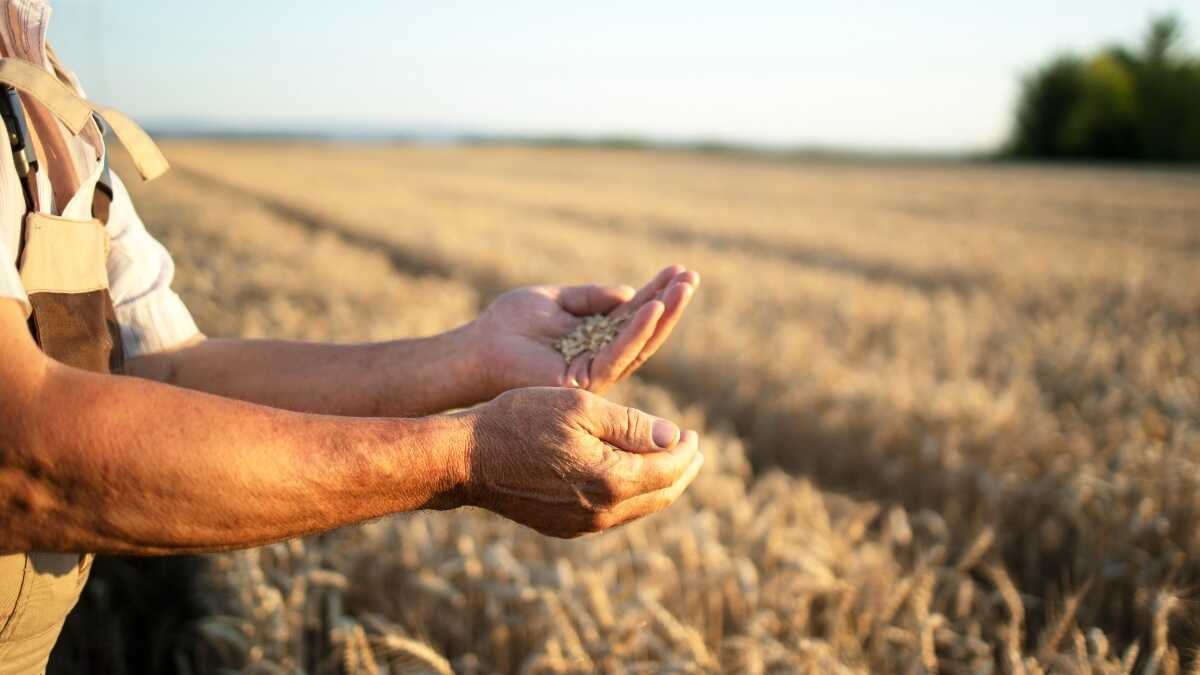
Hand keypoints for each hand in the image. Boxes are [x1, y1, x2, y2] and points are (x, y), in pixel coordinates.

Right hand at [461, 387, 702, 537]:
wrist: (467, 459)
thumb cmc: (521, 421)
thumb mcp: (581, 407)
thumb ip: (632, 424)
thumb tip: (674, 438)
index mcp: (611, 480)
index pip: (669, 469)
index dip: (687, 450)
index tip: (693, 433)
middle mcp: (602, 512)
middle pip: (661, 495)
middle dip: (682, 471)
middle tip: (692, 449)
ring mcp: (582, 525)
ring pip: (639, 508)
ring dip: (659, 484)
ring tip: (668, 461)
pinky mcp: (565, 527)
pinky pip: (613, 515)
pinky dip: (632, 494)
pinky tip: (629, 476)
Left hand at [472, 265, 699, 395]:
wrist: (477, 348)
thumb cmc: (509, 324)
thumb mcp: (556, 299)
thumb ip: (591, 296)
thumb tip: (630, 292)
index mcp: (596, 337)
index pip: (634, 314)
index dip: (657, 292)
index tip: (679, 270)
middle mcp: (601, 357)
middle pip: (645, 331)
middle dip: (670, 304)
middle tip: (692, 277)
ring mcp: (595, 372)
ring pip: (639, 344)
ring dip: (663, 315)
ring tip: (683, 288)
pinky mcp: (584, 381)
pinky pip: (617, 354)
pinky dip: (636, 331)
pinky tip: (652, 308)